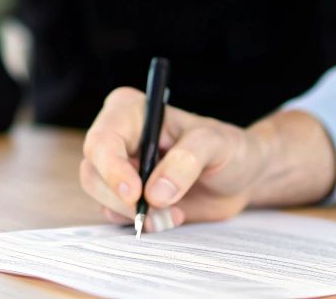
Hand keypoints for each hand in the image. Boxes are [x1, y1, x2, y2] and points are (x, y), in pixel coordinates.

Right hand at [77, 87, 335, 228]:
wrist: (242, 176)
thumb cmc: (229, 148)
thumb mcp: (216, 143)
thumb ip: (187, 160)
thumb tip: (156, 192)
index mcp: (131, 112)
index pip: (103, 140)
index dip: (112, 169)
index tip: (135, 194)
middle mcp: (119, 139)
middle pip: (92, 172)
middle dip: (121, 199)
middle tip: (157, 212)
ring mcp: (120, 169)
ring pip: (101, 198)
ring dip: (136, 215)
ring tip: (174, 214)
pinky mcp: (127, 196)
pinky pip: (118, 216)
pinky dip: (143, 223)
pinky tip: (172, 217)